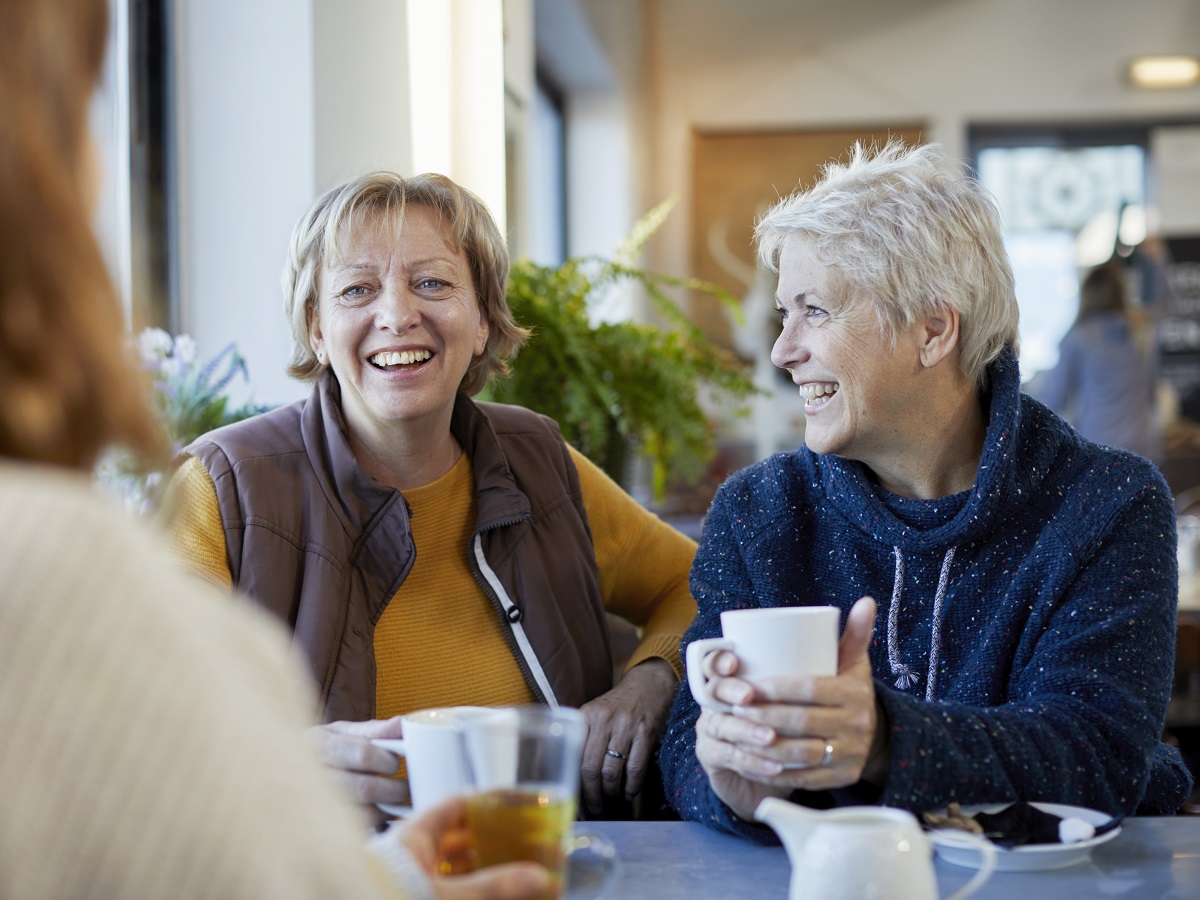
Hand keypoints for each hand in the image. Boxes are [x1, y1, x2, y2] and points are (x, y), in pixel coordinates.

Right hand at [306, 717, 408, 823]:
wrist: (285, 774)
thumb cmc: (324, 751)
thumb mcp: (342, 733)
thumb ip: (375, 730)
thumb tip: (406, 724)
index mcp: (319, 743)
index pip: (364, 754)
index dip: (388, 761)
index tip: (397, 764)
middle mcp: (311, 774)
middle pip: (364, 788)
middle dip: (393, 790)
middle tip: (405, 788)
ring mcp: (312, 805)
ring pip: (362, 814)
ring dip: (385, 809)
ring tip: (393, 803)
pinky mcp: (318, 828)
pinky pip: (355, 832)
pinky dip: (373, 825)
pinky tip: (378, 816)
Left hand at [390, 796, 551, 899]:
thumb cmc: (388, 899)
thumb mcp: (445, 896)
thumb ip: (491, 887)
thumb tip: (536, 876)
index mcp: (413, 837)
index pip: (455, 806)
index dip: (486, 802)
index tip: (514, 805)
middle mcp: (411, 856)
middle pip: (458, 839)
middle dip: (490, 842)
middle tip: (523, 844)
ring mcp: (412, 881)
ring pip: (454, 869)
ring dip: (483, 871)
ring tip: (516, 875)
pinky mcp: (412, 896)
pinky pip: (449, 890)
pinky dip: (472, 892)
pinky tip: (493, 896)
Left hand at [578, 657, 676, 814]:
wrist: (648, 684)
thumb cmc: (617, 706)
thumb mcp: (594, 713)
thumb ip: (582, 738)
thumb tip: (569, 773)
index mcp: (586, 716)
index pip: (574, 756)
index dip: (574, 782)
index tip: (574, 798)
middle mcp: (604, 720)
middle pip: (591, 768)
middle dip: (592, 794)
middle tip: (594, 807)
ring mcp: (626, 726)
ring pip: (612, 771)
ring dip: (611, 792)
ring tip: (610, 799)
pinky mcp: (646, 732)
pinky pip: (636, 769)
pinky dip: (631, 787)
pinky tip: (628, 792)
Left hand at [695, 597, 881, 820]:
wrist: (877, 736)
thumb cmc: (850, 691)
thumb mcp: (855, 662)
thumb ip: (855, 633)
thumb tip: (866, 601)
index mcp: (855, 693)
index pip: (809, 689)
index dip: (776, 689)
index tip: (748, 685)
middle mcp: (856, 726)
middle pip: (801, 721)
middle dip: (762, 715)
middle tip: (733, 707)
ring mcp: (849, 755)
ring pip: (800, 753)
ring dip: (763, 745)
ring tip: (736, 732)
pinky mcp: (841, 778)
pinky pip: (802, 778)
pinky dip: (773, 772)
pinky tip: (749, 762)